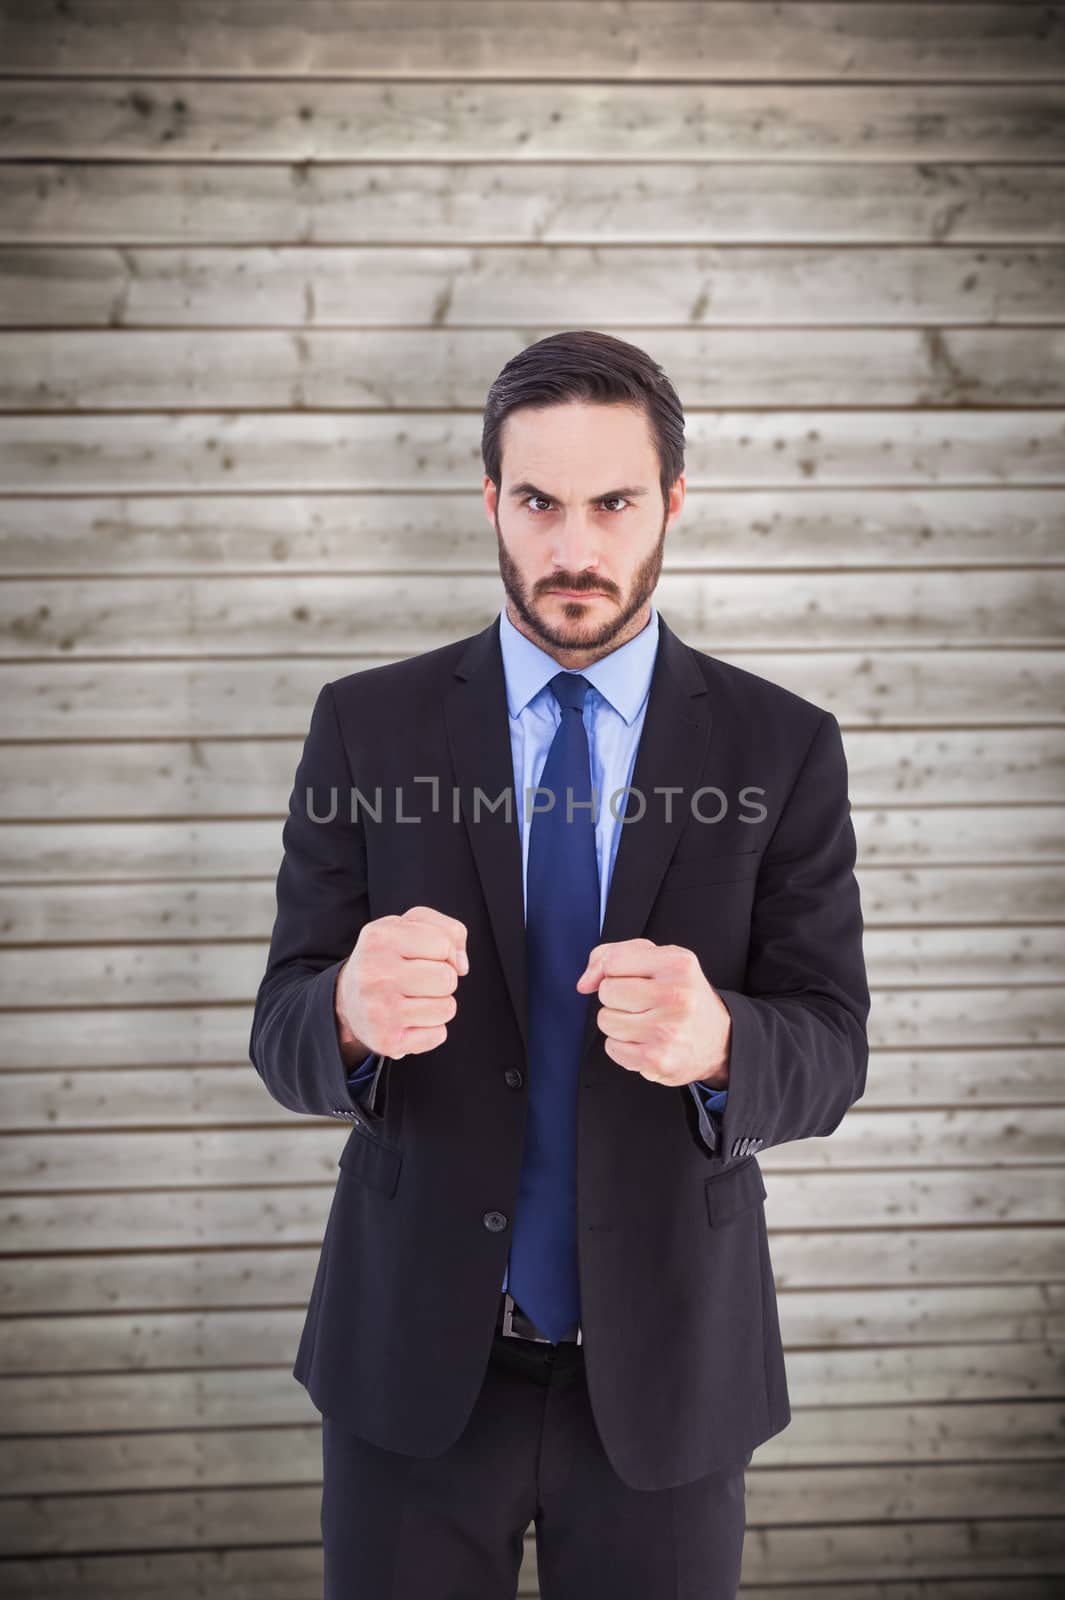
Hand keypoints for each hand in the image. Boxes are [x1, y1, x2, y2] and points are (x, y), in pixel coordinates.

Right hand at [336, 905, 468, 1060]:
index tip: (428, 956)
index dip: (445, 952)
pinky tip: (410, 1021)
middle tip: (420, 980)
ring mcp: (379, 1010)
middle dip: (443, 979)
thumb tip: (461, 965)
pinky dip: (430, 1029)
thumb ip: (447, 931)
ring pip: (447, 1008)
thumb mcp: (409, 927)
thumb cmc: (387, 958)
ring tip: (414, 1000)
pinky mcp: (386, 1041)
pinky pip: (438, 1035)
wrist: (347, 1001)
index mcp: (380, 938)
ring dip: (439, 1004)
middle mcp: (375, 973)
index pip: (443, 944)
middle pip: (447, 978)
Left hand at [576, 938, 730, 1089]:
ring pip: (605, 1020)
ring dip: (618, 1022)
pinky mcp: (658, 1060)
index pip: (614, 960)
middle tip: (640, 1002)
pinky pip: (612, 1048)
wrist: (719, 1039)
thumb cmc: (680, 993)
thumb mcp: (659, 959)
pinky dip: (623, 1046)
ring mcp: (667, 1030)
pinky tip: (645, 1041)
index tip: (627, 977)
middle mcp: (676, 995)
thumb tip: (584, 983)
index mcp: (677, 963)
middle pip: (607, 991)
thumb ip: (614, 955)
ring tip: (644, 1022)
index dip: (612, 970)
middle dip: (615, 997)